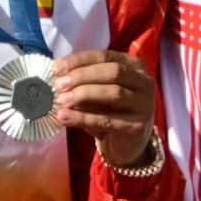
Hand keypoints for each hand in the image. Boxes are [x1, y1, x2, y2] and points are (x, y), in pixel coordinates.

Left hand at [53, 50, 157, 166]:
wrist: (127, 144)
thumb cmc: (110, 111)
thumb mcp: (97, 92)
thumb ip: (84, 82)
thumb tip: (58, 78)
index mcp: (134, 66)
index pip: (105, 56)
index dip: (79, 60)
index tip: (56, 68)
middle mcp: (144, 82)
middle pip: (113, 72)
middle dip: (82, 76)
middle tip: (59, 85)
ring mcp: (144, 105)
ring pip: (114, 93)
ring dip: (84, 94)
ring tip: (61, 100)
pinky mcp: (138, 127)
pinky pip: (108, 120)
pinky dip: (83, 118)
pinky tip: (65, 117)